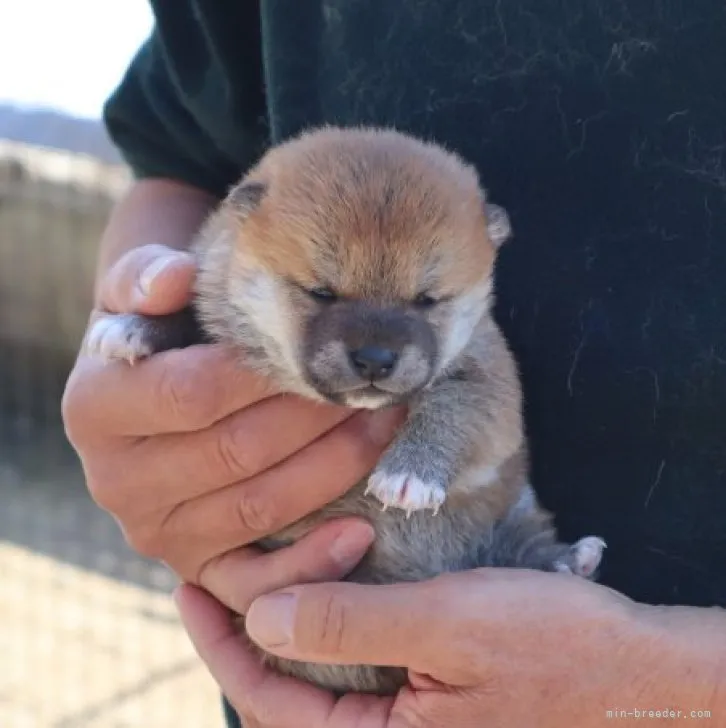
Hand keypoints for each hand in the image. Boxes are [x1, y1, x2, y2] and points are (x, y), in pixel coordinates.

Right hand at [62, 243, 404, 605]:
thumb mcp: (142, 295)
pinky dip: (311, 563)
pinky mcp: (194, 567)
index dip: (265, 373)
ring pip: (260, 507)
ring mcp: (156, 532)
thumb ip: (148, 276)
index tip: (325, 347)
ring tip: (386, 423)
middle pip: (236, 452)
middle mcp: (115, 481)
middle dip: (317, 416)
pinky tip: (361, 530)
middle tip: (372, 384)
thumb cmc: (165, 334)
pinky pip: (254, 584)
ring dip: (335, 467)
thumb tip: (176, 278)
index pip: (193, 392)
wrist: (159, 393)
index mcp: (94, 407)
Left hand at [176, 565, 725, 727]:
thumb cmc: (549, 645)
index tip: (190, 586)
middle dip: (248, 627)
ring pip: (319, 669)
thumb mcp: (446, 627)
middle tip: (214, 570)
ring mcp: (405, 711)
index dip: (222, 641)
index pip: (269, 699)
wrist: (631, 664)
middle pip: (286, 685)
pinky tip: (320, 578)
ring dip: (288, 617)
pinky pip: (357, 657)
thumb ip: (350, 627)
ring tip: (258, 568)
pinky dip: (331, 616)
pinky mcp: (425, 686)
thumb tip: (262, 619)